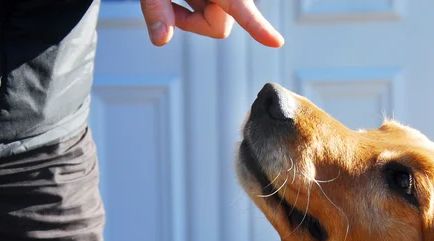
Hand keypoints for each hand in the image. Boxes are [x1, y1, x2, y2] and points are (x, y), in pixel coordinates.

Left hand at [140, 0, 283, 47]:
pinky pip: (211, 11)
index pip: (242, 10)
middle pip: (220, 26)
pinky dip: (193, 7)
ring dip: (192, 14)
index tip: (277, 42)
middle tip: (166, 5)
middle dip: (194, 23)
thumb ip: (156, 7)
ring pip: (215, 21)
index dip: (259, 27)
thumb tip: (160, 40)